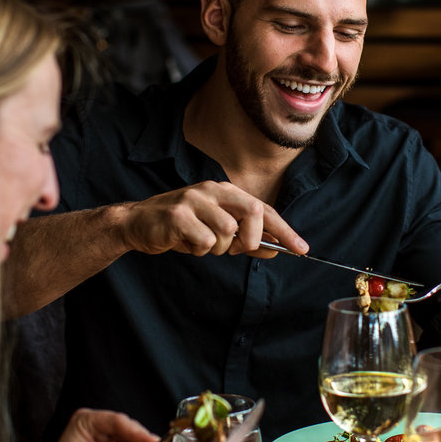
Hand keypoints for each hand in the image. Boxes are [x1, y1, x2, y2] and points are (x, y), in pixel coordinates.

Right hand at [117, 181, 306, 257]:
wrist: (138, 224)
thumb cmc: (181, 227)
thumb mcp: (217, 230)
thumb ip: (246, 238)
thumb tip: (276, 248)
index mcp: (226, 192)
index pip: (265, 209)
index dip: (286, 230)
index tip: (302, 249)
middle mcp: (213, 191)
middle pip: (254, 212)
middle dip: (252, 238)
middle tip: (238, 249)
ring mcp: (195, 201)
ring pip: (228, 233)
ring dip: (217, 248)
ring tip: (200, 243)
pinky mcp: (178, 216)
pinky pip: (204, 242)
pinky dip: (198, 250)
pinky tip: (185, 243)